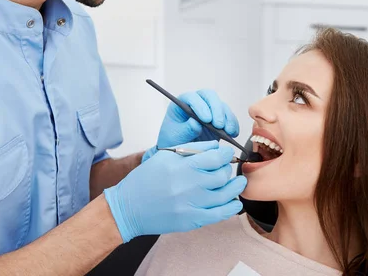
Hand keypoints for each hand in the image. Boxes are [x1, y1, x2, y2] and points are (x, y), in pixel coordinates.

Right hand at [104, 141, 246, 242]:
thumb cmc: (145, 180)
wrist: (129, 207)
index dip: (225, 154)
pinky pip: (219, 214)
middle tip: (226, 168)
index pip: (215, 157)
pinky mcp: (191, 220)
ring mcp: (191, 204)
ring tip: (239, 182)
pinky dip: (231, 208)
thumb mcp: (164, 156)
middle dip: (228, 169)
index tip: (226, 154)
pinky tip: (235, 202)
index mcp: (181, 165)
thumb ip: (191, 149)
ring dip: (236, 187)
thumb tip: (215, 146)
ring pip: (225, 194)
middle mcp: (188, 184)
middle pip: (222, 175)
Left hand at [142, 90, 239, 162]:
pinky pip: (229, 116)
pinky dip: (233, 124)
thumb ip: (186, 129)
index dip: (200, 106)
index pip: (192, 97)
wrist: (181, 149)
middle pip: (209, 96)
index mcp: (182, 103)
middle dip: (216, 109)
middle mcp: (197, 102)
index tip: (206, 119)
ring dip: (226, 117)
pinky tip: (233, 133)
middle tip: (218, 125)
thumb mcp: (176, 136)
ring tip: (228, 131)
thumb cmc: (174, 140)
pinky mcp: (219, 118)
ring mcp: (209, 109)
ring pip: (221, 105)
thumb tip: (196, 123)